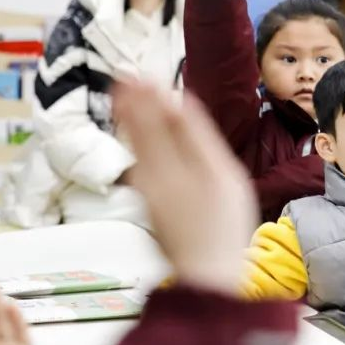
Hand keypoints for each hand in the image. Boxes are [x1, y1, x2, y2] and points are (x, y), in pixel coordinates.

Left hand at [113, 80, 257, 295]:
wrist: (206, 272)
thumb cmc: (222, 223)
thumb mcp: (220, 174)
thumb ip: (197, 136)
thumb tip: (179, 101)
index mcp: (168, 163)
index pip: (154, 119)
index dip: (147, 95)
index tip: (139, 73)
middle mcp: (150, 175)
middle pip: (139, 131)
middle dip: (132, 103)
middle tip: (123, 76)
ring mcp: (148, 192)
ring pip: (135, 148)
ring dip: (130, 120)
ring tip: (123, 97)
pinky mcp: (150, 205)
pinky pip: (138, 164)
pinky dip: (136, 143)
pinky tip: (137, 138)